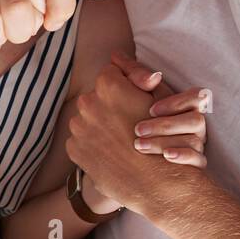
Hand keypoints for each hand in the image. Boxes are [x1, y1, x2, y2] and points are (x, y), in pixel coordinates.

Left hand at [66, 62, 197, 215]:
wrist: (156, 183)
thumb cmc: (165, 138)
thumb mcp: (160, 98)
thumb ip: (138, 74)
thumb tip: (117, 55)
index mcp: (108, 86)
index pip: (111, 73)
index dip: (124, 86)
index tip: (133, 100)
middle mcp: (88, 103)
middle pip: (96, 96)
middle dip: (109, 105)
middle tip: (128, 122)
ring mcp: (79, 127)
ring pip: (87, 118)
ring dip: (99, 124)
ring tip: (120, 139)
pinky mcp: (74, 148)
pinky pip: (81, 139)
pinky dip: (93, 143)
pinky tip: (111, 152)